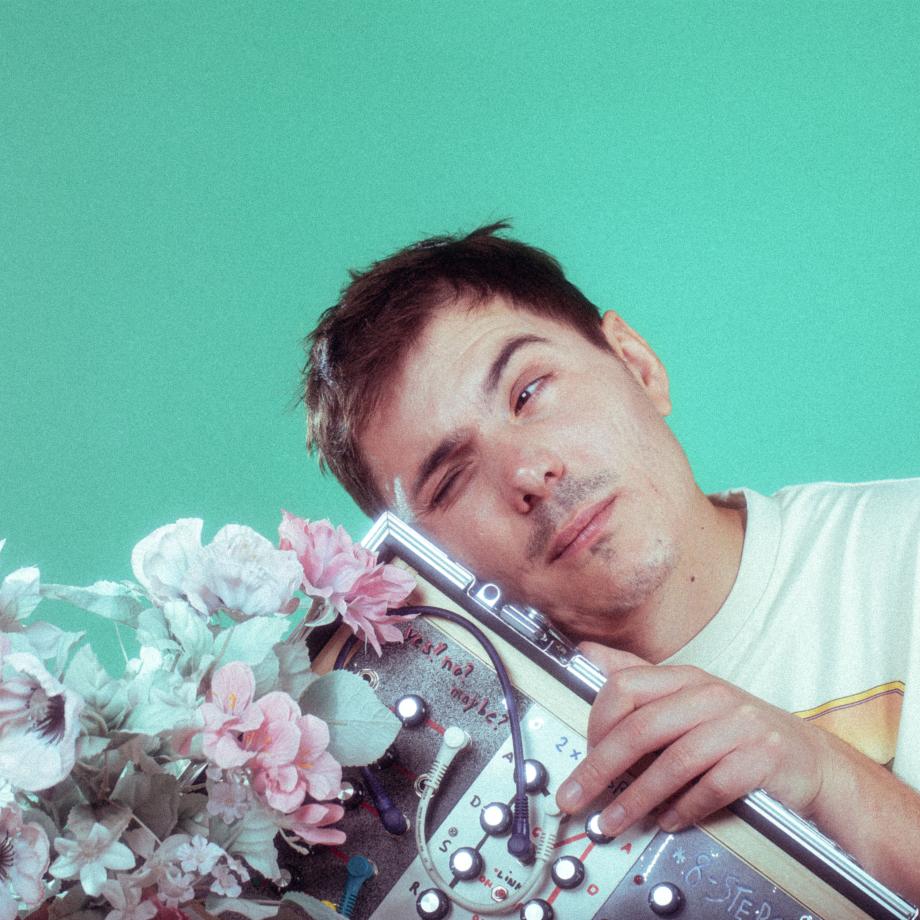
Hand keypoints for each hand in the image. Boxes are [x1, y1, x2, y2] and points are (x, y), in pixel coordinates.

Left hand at [555, 642, 835, 836]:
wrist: (810, 760)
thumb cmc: (737, 731)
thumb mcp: (687, 697)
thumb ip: (637, 677)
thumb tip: (586, 652)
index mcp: (685, 678)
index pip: (625, 686)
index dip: (596, 721)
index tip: (582, 753)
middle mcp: (710, 695)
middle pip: (642, 728)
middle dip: (601, 767)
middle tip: (577, 798)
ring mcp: (739, 725)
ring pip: (674, 762)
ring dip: (637, 798)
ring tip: (613, 820)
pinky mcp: (763, 758)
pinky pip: (713, 786)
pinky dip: (684, 808)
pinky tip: (668, 822)